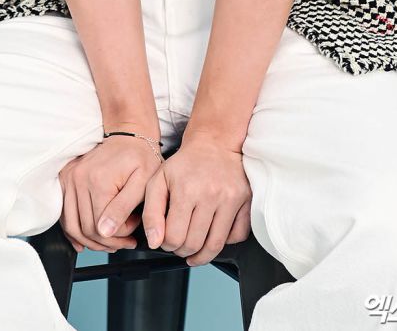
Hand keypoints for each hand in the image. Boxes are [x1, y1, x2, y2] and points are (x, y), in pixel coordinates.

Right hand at [58, 134, 162, 252]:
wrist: (129, 136)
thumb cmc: (140, 157)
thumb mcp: (142, 182)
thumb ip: (123, 207)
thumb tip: (105, 231)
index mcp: (98, 181)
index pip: (101, 227)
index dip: (119, 236)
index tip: (134, 230)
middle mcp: (78, 179)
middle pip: (86, 229)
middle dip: (107, 241)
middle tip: (125, 238)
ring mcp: (69, 179)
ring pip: (72, 226)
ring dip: (90, 241)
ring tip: (109, 240)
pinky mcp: (65, 179)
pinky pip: (64, 215)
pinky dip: (74, 231)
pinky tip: (87, 239)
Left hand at [140, 132, 251, 265]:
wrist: (214, 143)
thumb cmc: (185, 164)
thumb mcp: (158, 180)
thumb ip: (151, 213)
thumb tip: (155, 242)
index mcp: (186, 190)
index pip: (173, 237)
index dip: (166, 244)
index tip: (166, 239)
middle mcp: (210, 195)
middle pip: (194, 244)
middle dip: (182, 250)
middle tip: (179, 243)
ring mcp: (231, 199)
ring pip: (215, 245)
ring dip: (202, 254)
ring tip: (194, 249)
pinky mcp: (246, 200)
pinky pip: (237, 236)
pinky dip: (226, 242)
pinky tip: (214, 234)